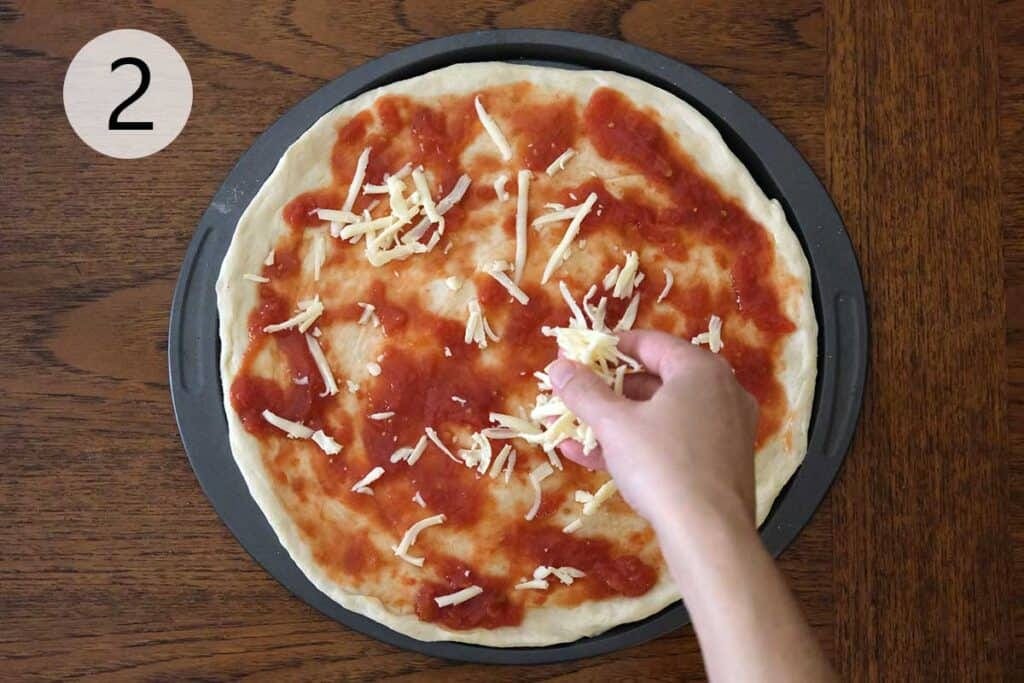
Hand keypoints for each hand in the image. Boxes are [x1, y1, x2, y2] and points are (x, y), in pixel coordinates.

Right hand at [546, 330, 758, 533]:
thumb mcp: (615, 424)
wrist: (710, 534)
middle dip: (606, 392)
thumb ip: (584, 391)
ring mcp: (725, 430)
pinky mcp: (720, 464)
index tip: (578, 355)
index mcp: (701, 370)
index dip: (609, 348)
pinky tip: (593, 458)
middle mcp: (721, 392)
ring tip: (570, 433)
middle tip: (572, 397)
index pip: (650, 343)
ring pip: (660, 416)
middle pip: (654, 381)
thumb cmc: (663, 464)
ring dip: (614, 423)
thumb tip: (558, 366)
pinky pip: (672, 442)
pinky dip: (637, 445)